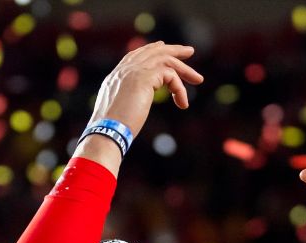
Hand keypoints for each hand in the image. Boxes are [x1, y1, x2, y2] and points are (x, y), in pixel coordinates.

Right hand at [89, 41, 203, 138]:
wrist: (107, 132)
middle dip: (173, 50)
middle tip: (190, 51)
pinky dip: (180, 89)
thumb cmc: (111, 130)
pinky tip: (182, 103)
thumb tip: (137, 102)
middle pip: (152, 51)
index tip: (165, 48)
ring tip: (198, 79)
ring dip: (184, 70)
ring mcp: (133, 71)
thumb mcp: (119, 111)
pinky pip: (171, 76)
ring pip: (165, 60)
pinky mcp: (145, 77)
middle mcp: (124, 70)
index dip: (151, 50)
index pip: (135, 55)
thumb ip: (127, 100)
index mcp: (115, 77)